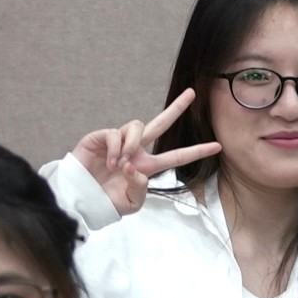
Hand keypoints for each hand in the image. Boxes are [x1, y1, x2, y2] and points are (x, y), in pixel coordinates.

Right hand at [70, 89, 219, 216]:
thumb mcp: (130, 203)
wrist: (80, 199)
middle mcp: (136, 150)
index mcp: (146, 166)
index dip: (196, 151)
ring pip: (138, 126)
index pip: (176, 156)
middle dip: (176, 108)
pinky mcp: (100, 137)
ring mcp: (119, 142)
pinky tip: (110, 162)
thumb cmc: (104, 202)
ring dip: (132, 144)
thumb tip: (136, 168)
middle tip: (192, 93)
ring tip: (121, 164)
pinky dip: (116, 148)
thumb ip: (140, 189)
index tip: (218, 146)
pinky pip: (115, 133)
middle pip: (160, 123)